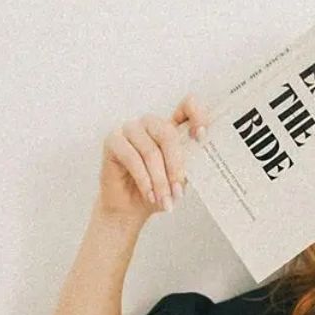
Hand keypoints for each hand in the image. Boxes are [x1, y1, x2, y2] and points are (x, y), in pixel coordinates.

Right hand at [97, 92, 211, 220]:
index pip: (187, 107)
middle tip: (178, 192)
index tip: (202, 135)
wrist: (131, 208)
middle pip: (168, 134)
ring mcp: (130, 129)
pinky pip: (132, 158)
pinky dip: (144, 180)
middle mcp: (150, 124)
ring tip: (165, 200)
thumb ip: (190, 165)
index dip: (197, 115)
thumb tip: (201, 160)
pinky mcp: (113, 140)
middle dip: (176, 167)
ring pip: (150, 151)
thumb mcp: (179, 179)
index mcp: (171, 128)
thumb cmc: (158, 191)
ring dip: (160, 180)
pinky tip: (150, 195)